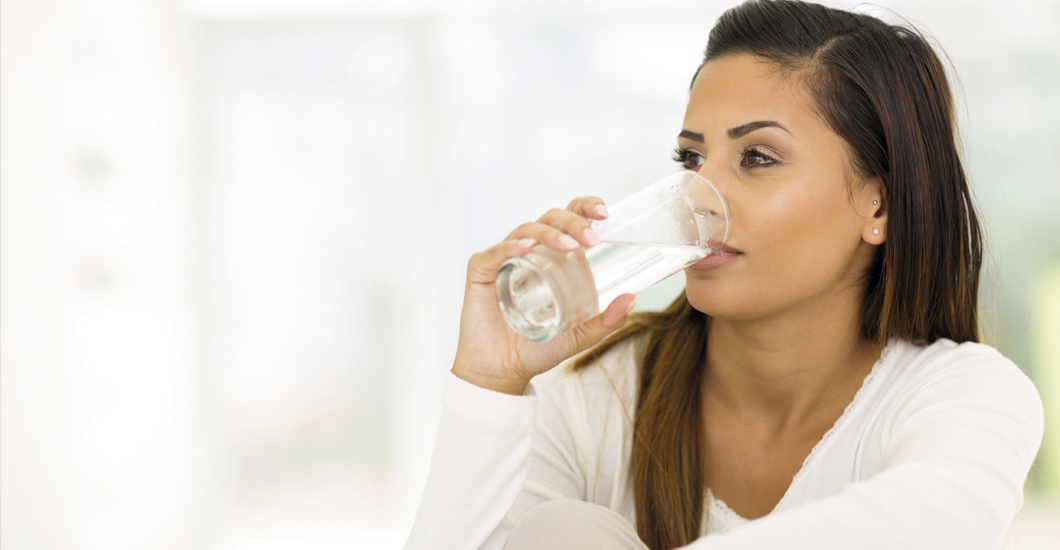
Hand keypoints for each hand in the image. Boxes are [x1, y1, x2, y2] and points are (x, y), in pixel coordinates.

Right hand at [451, 197, 637, 394]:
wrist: (503, 372)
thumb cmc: (538, 349)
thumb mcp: (581, 334)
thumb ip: (607, 319)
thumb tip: (633, 298)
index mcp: (552, 257)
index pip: (568, 219)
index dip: (585, 207)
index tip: (605, 213)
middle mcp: (529, 251)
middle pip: (550, 219)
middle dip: (573, 223)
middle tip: (591, 241)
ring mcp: (503, 259)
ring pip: (526, 230)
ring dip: (549, 233)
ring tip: (569, 246)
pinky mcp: (481, 270)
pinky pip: (495, 252)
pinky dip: (511, 246)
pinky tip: (526, 248)